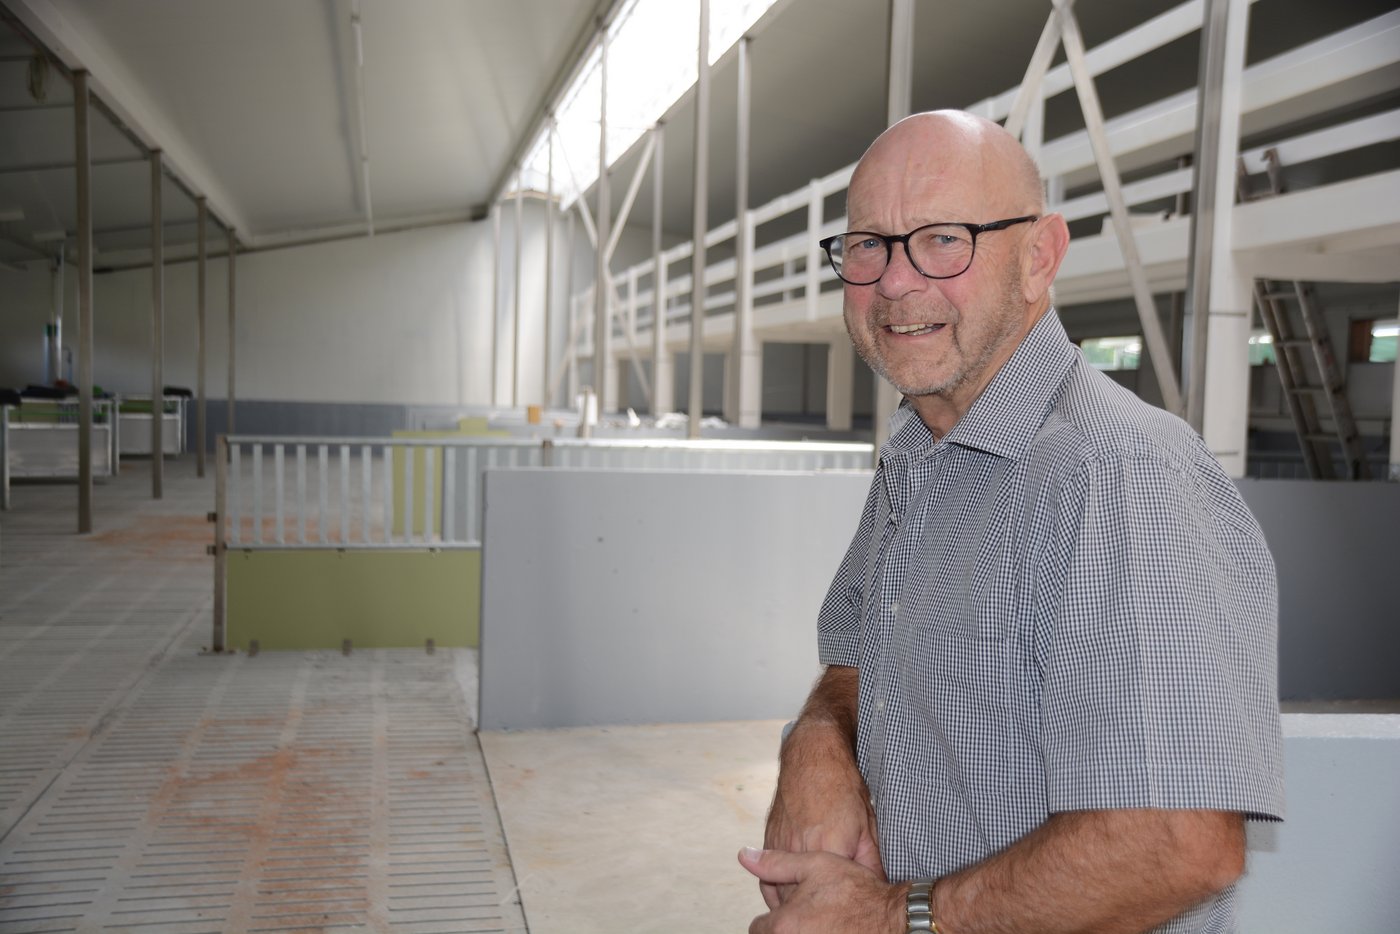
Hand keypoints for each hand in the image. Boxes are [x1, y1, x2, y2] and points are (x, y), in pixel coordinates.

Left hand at [739, 847, 905, 933]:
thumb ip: (776, 863)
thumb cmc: (855, 890)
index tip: (790, 909)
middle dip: (785, 927)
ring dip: (800, 932)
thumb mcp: (815, 864)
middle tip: (808, 914)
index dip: (773, 916)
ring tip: (821, 921)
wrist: (891, 917)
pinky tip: (831, 929)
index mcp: (783, 925)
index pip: (758, 928)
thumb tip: (745, 855)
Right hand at [763, 723, 884, 906]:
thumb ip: (871, 864)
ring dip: (793, 905)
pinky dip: (775, 891)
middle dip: (815, 912)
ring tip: (807, 914)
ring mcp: (780, 845)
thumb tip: (878, 891)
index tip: (849, 917)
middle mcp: (800, 850)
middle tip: (827, 921)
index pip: (834, 895)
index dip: (842, 910)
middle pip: (803, 899)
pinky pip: (766, 877)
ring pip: (781, 891)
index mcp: (829, 848)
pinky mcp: (769, 841)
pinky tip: (787, 898)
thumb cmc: (843, 789)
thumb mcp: (868, 827)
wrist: (812, 758)